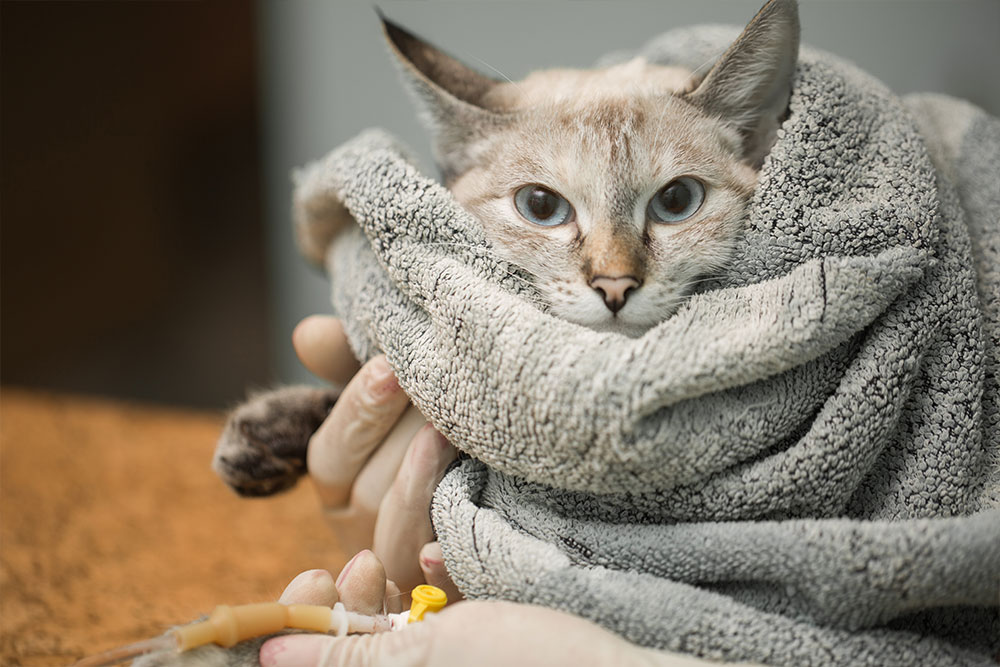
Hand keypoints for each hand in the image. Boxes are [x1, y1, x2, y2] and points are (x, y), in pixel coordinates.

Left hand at [261, 557, 726, 666]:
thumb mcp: (434, 659)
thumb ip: (351, 659)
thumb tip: (268, 658)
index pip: (326, 656)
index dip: (306, 622)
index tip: (313, 580)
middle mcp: (415, 665)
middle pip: (354, 632)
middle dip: (352, 589)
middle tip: (361, 560)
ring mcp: (444, 652)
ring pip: (393, 610)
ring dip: (394, 567)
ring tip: (404, 551)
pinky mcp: (471, 631)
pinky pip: (433, 601)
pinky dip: (431, 573)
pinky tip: (440, 558)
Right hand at [293, 316, 459, 600]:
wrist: (513, 490)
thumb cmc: (437, 433)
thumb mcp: (394, 399)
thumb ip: (352, 366)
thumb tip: (308, 333)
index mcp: (343, 487)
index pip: (332, 455)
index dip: (358, 411)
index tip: (391, 367)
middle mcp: (365, 532)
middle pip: (366, 494)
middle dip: (401, 439)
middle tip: (441, 393)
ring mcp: (406, 566)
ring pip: (395, 539)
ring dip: (418, 487)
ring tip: (452, 436)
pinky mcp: (451, 590)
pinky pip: (437, 591)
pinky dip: (438, 569)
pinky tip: (444, 546)